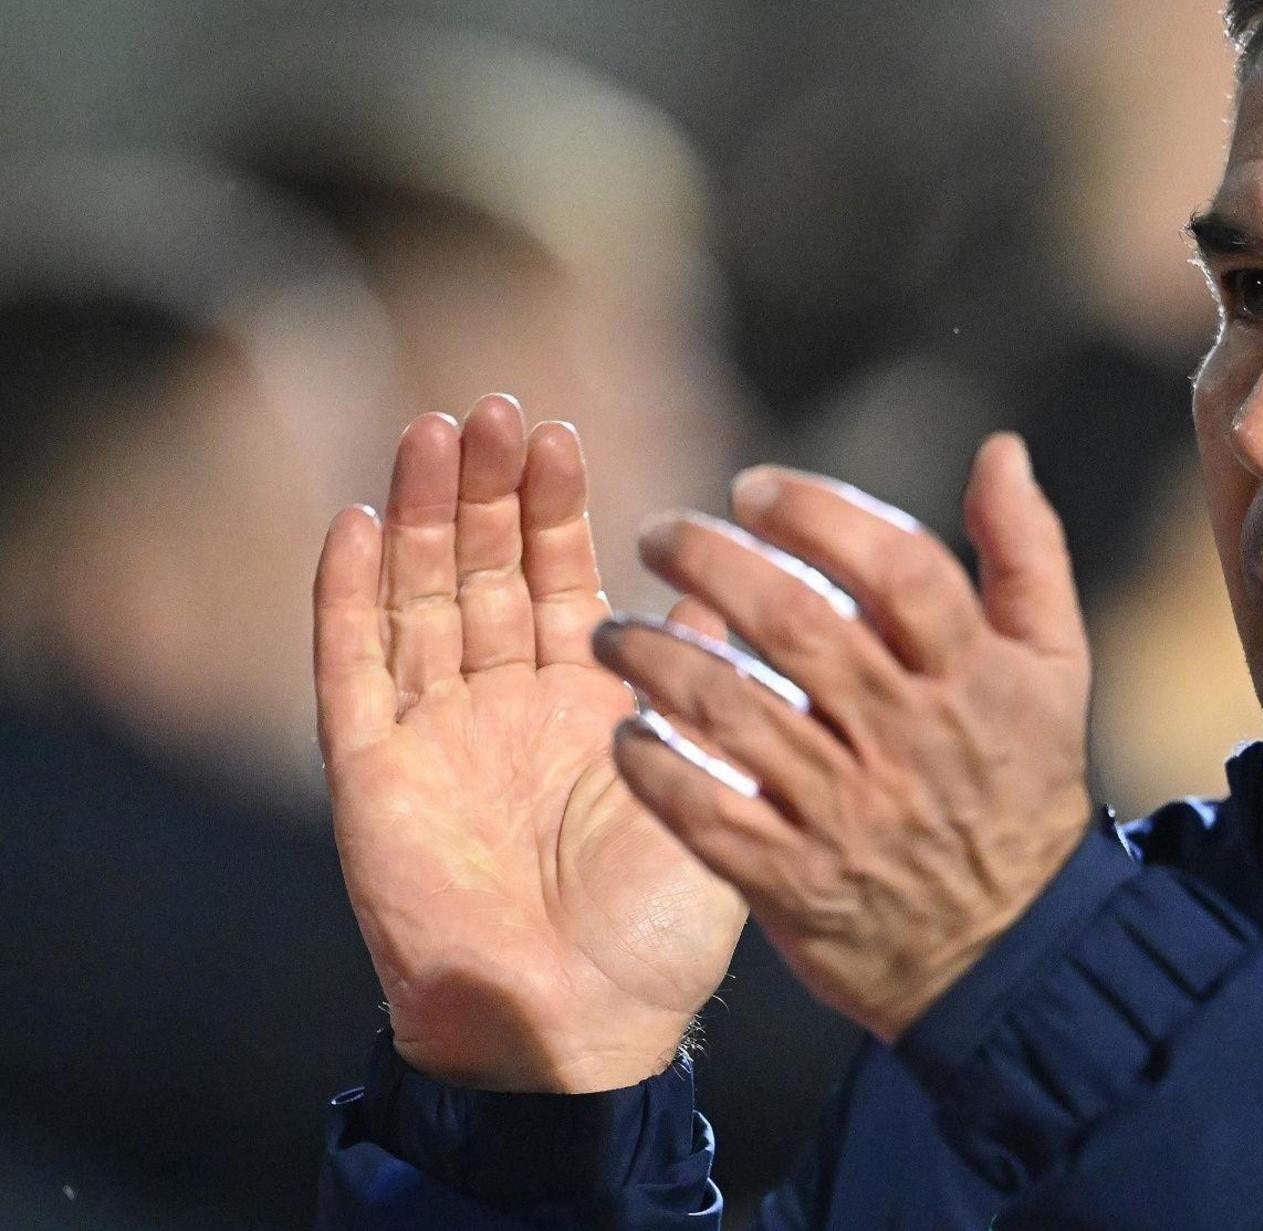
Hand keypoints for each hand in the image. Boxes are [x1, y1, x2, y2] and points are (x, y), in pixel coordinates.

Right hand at [315, 395, 747, 1090]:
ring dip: (414, 516)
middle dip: (482, 489)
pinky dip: (344, 598)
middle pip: (479, 570)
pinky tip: (347, 522)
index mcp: (583, 701)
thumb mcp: (713, 771)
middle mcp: (502, 704)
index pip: (558, 577)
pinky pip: (350, 671)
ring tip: (429, 430)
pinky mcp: (372, 772)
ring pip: (414, 599)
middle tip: (492, 408)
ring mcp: (433, 733)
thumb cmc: (661, 921)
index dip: (552, 506)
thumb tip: (751, 576)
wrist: (588, 1022)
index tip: (557, 431)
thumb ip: (715, 674)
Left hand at [593, 433, 1093, 1041]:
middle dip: (716, 564)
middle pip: (801, 628)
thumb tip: (1001, 448)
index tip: (754, 487)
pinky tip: (627, 730)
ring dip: (660, 660)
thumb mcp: (1055, 665)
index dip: (820, 514)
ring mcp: (852, 814)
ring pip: (738, 715)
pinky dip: (657, 767)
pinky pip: (707, 814)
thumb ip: (1026, 552)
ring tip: (613, 630)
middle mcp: (912, 738)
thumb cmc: (1021, 783)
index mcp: (976, 676)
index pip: (899, 569)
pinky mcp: (798, 882)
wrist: (1011, 950)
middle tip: (660, 532)